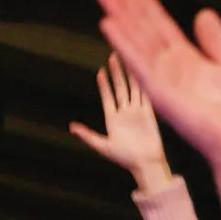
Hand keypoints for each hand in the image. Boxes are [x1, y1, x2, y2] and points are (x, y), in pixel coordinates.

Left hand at [69, 53, 170, 189]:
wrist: (145, 164)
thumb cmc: (124, 158)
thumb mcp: (103, 146)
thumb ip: (87, 135)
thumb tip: (71, 127)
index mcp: (113, 120)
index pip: (107, 98)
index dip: (104, 85)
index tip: (100, 71)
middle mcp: (125, 113)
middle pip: (120, 88)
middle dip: (117, 73)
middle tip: (114, 56)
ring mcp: (137, 112)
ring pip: (133, 88)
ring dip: (131, 74)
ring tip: (128, 59)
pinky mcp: (149, 113)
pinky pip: (146, 95)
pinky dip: (144, 83)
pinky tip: (143, 72)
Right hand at [95, 0, 220, 166]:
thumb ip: (216, 41)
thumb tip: (202, 14)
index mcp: (186, 59)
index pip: (158, 22)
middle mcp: (170, 67)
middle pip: (142, 26)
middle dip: (125, 0)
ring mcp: (164, 80)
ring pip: (136, 39)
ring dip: (118, 14)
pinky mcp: (162, 94)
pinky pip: (139, 64)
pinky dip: (123, 44)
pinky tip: (109, 24)